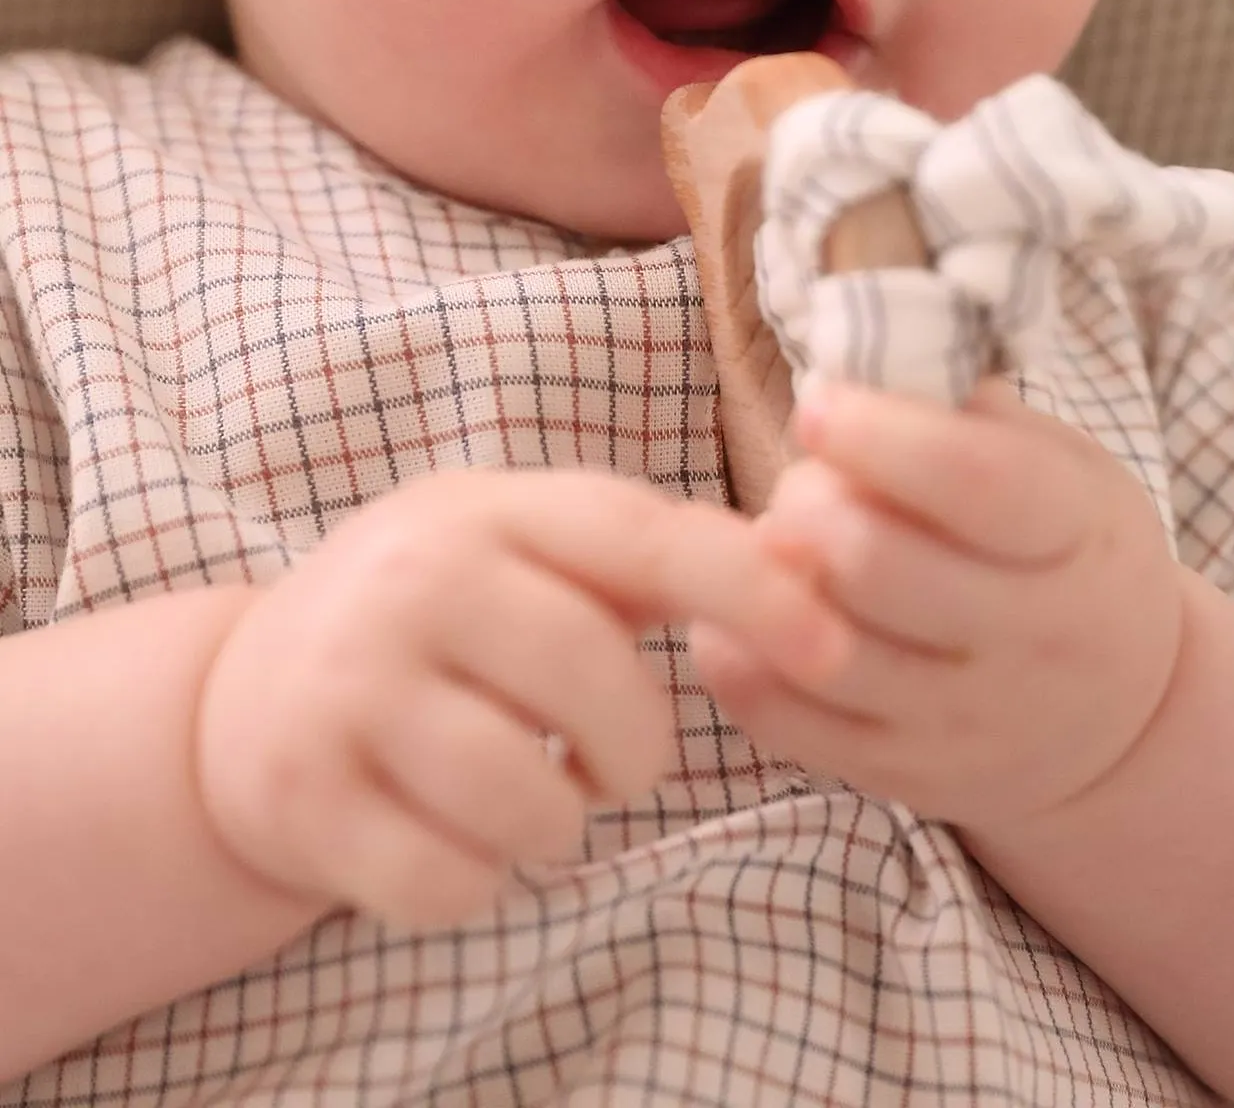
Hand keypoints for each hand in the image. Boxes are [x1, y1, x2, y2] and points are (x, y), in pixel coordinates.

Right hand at [195, 467, 848, 928]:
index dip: (746, 586)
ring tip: (526, 791)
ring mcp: (347, 684)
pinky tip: (452, 833)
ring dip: (557, 823)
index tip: (831, 644)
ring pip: (528, 801)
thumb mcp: (521, 552)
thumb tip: (806, 569)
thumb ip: (647, 560)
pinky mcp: (302, 791)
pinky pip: (449, 882)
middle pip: (593, 681)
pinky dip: (477, 880)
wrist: (243, 692)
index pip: (638, 535)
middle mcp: (412, 578)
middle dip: (636, 749)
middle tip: (612, 761)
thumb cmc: (435, 619)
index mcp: (488, 509)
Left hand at [689, 380, 1187, 828]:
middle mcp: (1034, 639)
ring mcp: (972, 722)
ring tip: (771, 543)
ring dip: (769, 581)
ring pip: (828, 652)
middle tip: (802, 485)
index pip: (973, 482)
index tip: (818, 406)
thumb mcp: (1057, 464)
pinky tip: (732, 614)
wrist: (1125, 712)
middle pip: (877, 565)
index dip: (877, 435)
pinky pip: (796, 727)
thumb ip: (964, 413)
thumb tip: (856, 358)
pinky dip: (739, 662)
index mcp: (1076, 535)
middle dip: (808, 504)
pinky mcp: (912, 778)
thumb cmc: (1060, 549)